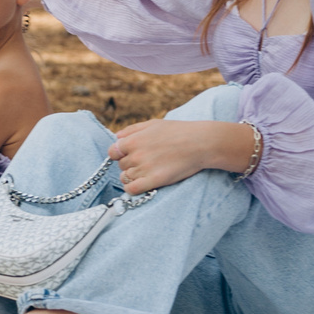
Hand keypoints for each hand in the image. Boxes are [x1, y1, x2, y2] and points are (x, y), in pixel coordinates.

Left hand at [106, 118, 251, 196]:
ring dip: (132, 176)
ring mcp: (144, 169)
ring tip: (147, 172)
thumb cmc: (179, 131)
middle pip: (121, 165)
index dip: (119, 154)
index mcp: (133, 140)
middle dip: (129, 164)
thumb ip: (132, 129)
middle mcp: (136, 155)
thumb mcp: (153, 124)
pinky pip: (132, 189)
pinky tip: (141, 184)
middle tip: (145, 162)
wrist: (201, 143)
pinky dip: (132, 189)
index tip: (128, 155)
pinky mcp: (154, 181)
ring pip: (125, 178)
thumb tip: (116, 137)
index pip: (112, 152)